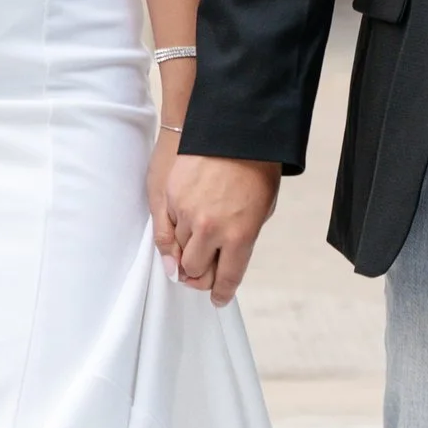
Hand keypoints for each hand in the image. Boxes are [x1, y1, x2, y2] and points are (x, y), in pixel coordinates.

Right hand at [154, 149, 279, 306]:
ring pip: (178, 252)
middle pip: (195, 271)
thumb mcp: (262, 209)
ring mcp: (187, 213)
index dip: (220, 293)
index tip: (217, 297)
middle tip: (202, 274)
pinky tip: (182, 232)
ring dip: (186, 253)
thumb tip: (225, 260)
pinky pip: (165, 229)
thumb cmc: (256, 169)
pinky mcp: (171, 197)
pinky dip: (173, 234)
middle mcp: (211, 230)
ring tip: (195, 245)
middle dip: (200, 276)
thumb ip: (242, 240)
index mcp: (241, 236)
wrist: (235, 130)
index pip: (226, 279)